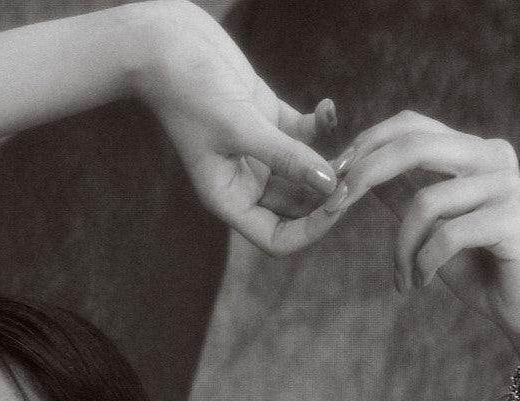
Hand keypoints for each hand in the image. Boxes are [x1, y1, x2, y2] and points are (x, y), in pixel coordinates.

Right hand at [132, 0, 341, 255]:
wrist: (164, 44)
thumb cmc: (189, 90)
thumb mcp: (240, 126)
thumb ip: (286, 157)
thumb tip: (329, 184)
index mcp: (229, 199)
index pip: (278, 238)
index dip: (310, 230)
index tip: (337, 203)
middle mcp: (245, 182)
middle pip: (298, 209)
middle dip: (326, 195)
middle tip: (355, 173)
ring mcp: (258, 152)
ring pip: (305, 173)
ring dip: (329, 163)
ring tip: (350, 146)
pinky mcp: (267, 120)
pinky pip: (303, 135)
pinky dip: (320, 126)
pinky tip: (328, 107)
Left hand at [326, 110, 519, 341]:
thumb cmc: (476, 267)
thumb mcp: (429, 226)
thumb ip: (401, 195)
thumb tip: (356, 170)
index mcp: (474, 150)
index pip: (413, 126)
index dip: (368, 144)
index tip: (334, 176)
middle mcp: (494, 156)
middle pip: (415, 146)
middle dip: (365, 175)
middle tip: (333, 207)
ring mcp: (506, 185)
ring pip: (426, 202)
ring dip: (401, 248)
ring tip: (403, 278)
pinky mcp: (512, 219)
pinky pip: (446, 236)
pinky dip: (423, 265)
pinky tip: (421, 285)